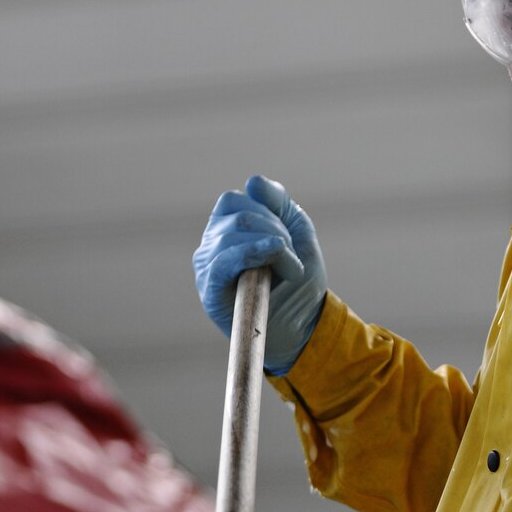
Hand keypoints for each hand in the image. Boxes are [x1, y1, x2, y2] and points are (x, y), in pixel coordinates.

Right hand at [193, 174, 327, 375]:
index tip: (288, 238)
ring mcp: (207, 266)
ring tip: (290, 269)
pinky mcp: (209, 289)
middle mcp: (212, 244)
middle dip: (275, 229)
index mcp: (227, 228)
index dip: (268, 211)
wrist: (303, 328)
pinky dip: (253, 252)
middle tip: (292, 256)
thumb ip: (279, 202)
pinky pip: (223, 260)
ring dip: (273, 244)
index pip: (237, 200)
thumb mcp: (297, 233)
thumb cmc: (298, 284)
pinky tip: (275, 255)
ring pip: (233, 232)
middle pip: (238, 213)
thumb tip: (252, 182)